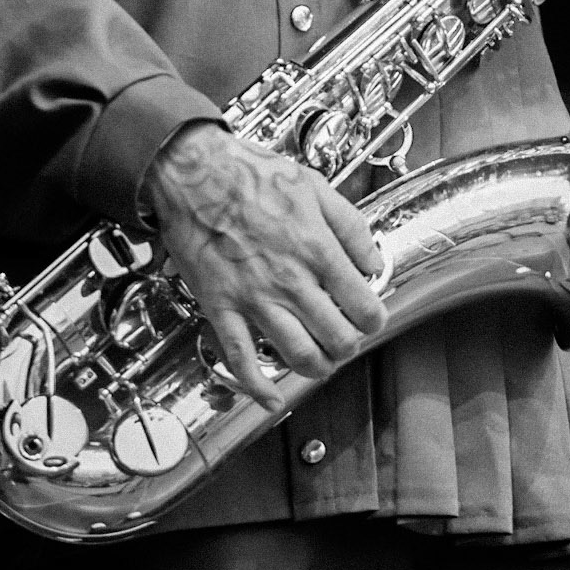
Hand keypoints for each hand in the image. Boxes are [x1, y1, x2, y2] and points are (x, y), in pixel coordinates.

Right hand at [142, 121, 386, 410]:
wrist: (195, 172)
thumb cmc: (250, 174)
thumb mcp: (315, 186)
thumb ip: (351, 227)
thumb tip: (373, 262)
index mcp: (316, 249)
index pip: (363, 306)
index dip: (374, 319)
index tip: (371, 318)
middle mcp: (289, 280)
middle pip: (336, 339)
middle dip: (349, 345)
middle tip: (347, 339)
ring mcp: (254, 299)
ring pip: (297, 355)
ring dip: (316, 367)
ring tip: (321, 361)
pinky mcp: (220, 308)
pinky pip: (239, 359)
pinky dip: (257, 387)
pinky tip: (270, 397)